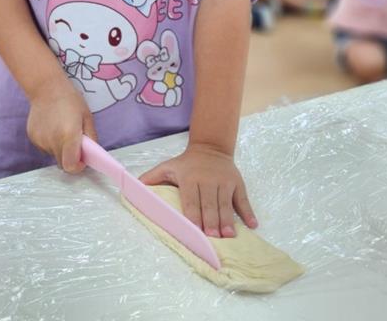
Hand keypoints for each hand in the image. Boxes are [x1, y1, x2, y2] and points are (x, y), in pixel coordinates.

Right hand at [26, 76, 95, 173]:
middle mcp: (53, 141)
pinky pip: (45, 147)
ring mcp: (40, 140)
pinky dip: (50, 142)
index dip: (77, 166)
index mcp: (69, 136)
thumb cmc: (71, 100)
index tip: (82, 160)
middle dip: (70, 158)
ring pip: (53, 155)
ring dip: (60, 149)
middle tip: (74, 144)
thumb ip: (91, 138)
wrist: (46, 87)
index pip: (70, 166)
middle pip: (62, 162)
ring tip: (62, 130)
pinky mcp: (32, 138)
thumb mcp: (87, 117)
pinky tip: (52, 127)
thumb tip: (91, 154)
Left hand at [139, 143, 257, 237]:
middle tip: (213, 238)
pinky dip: (249, 212)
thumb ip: (152, 177)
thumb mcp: (168, 166)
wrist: (211, 147)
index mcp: (190, 178)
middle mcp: (208, 180)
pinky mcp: (238, 183)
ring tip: (229, 236)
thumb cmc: (187, 163)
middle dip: (211, 221)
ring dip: (228, 220)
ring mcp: (225, 182)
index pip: (191, 200)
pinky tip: (253, 225)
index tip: (195, 230)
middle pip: (209, 204)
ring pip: (226, 204)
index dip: (194, 215)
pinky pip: (243, 199)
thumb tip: (133, 187)